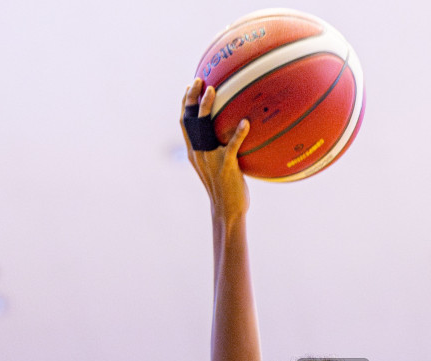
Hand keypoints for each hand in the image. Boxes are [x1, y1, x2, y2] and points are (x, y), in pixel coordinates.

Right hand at [182, 79, 249, 222]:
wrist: (226, 210)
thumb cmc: (226, 189)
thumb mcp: (216, 167)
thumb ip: (217, 150)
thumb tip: (230, 132)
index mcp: (194, 152)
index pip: (184, 124)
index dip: (185, 104)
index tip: (190, 86)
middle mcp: (198, 153)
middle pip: (190, 120)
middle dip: (191, 98)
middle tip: (198, 80)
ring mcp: (210, 158)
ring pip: (204, 127)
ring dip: (207, 107)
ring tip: (214, 90)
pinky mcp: (225, 165)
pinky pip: (232, 145)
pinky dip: (238, 133)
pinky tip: (246, 122)